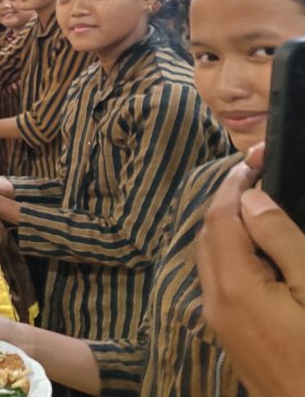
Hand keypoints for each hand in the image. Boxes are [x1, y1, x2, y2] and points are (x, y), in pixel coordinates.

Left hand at [198, 144, 304, 395]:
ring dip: (229, 225)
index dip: (236, 181)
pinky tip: (262, 249)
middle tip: (259, 172)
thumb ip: (281, 240)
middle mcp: (214, 300)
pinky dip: (233, 252)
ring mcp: (218, 320)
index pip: (221, 216)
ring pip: (211, 256)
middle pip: (209, 233)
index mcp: (234, 285)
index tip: (258, 156)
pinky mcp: (229, 333)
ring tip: (262, 203)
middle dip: (229, 198)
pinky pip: (220, 279)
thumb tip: (251, 198)